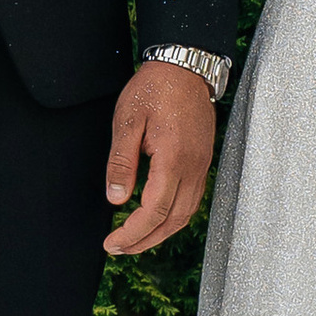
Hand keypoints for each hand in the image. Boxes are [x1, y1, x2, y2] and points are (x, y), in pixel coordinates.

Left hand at [103, 59, 218, 257]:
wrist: (185, 66)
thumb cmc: (154, 89)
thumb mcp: (127, 121)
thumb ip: (121, 163)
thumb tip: (116, 199)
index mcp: (173, 160)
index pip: (154, 211)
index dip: (133, 233)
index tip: (112, 243)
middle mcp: (193, 168)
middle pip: (173, 221)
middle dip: (145, 241)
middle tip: (118, 249)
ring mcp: (202, 165)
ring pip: (186, 213)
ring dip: (161, 233)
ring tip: (136, 240)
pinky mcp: (203, 160)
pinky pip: (192, 199)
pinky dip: (174, 217)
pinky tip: (157, 218)